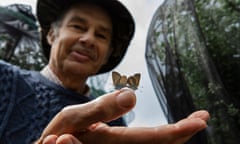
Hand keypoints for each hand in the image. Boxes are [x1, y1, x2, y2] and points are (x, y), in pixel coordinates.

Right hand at [37, 88, 208, 143]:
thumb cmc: (60, 134)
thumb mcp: (72, 119)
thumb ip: (99, 110)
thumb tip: (131, 97)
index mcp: (112, 142)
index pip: (151, 139)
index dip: (177, 132)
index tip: (199, 121)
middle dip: (181, 133)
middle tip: (200, 119)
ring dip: (174, 135)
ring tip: (191, 122)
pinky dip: (160, 137)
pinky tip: (168, 132)